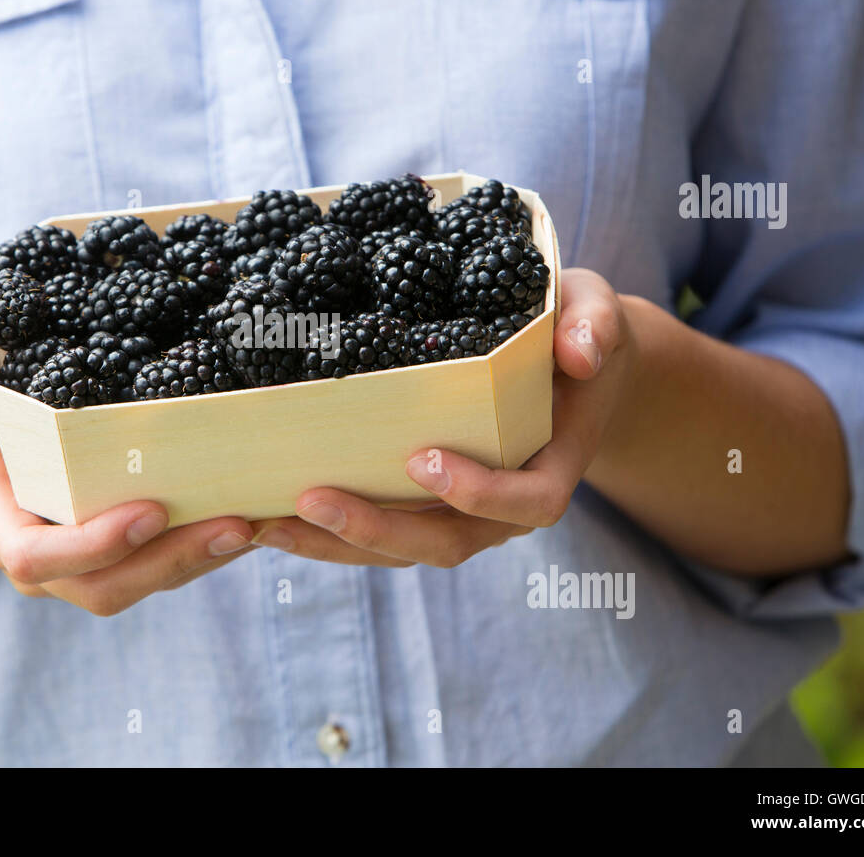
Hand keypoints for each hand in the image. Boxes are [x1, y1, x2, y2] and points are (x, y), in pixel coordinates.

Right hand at [0, 332, 256, 613]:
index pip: (35, 557)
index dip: (93, 545)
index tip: (152, 510)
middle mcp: (34, 549)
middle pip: (100, 586)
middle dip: (171, 563)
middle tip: (237, 524)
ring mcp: (73, 559)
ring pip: (136, 585)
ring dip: (199, 562)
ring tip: (257, 524)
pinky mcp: (110, 550)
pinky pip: (155, 566)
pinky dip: (202, 549)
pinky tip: (252, 518)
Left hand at [250, 268, 635, 565]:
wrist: (567, 364)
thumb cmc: (574, 330)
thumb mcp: (595, 312)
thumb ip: (593, 325)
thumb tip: (579, 352)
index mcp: (553, 465)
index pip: (528, 502)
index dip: (479, 494)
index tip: (424, 460)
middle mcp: (506, 505)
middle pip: (449, 542)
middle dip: (379, 529)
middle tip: (312, 499)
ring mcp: (463, 513)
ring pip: (403, 550)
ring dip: (336, 544)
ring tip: (268, 525)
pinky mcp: (426, 506)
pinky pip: (381, 532)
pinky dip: (328, 533)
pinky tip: (271, 517)